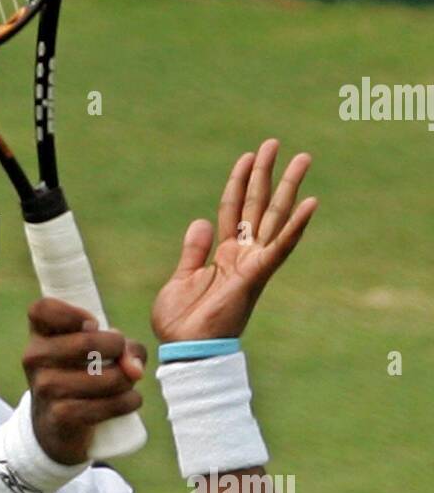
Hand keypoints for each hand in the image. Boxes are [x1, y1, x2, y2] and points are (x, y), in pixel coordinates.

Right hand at [23, 297, 144, 464]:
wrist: (55, 427)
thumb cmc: (80, 376)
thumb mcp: (92, 352)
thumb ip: (122, 346)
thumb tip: (134, 368)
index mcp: (38, 334)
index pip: (43, 309)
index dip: (74, 313)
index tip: (92, 325)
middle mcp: (35, 358)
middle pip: (88, 341)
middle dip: (118, 347)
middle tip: (121, 357)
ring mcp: (45, 388)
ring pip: (107, 377)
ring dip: (127, 380)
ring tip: (126, 383)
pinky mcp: (61, 416)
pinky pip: (109, 404)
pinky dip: (129, 401)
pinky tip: (130, 401)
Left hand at [151, 140, 316, 343]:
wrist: (185, 349)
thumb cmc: (181, 323)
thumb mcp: (181, 278)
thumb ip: (193, 250)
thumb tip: (201, 221)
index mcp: (223, 254)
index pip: (233, 209)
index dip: (239, 182)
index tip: (248, 156)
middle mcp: (243, 255)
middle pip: (258, 205)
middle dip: (267, 174)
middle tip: (276, 143)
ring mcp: (252, 263)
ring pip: (274, 217)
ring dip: (288, 187)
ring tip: (302, 158)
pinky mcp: (257, 275)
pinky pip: (280, 246)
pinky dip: (296, 225)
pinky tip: (311, 202)